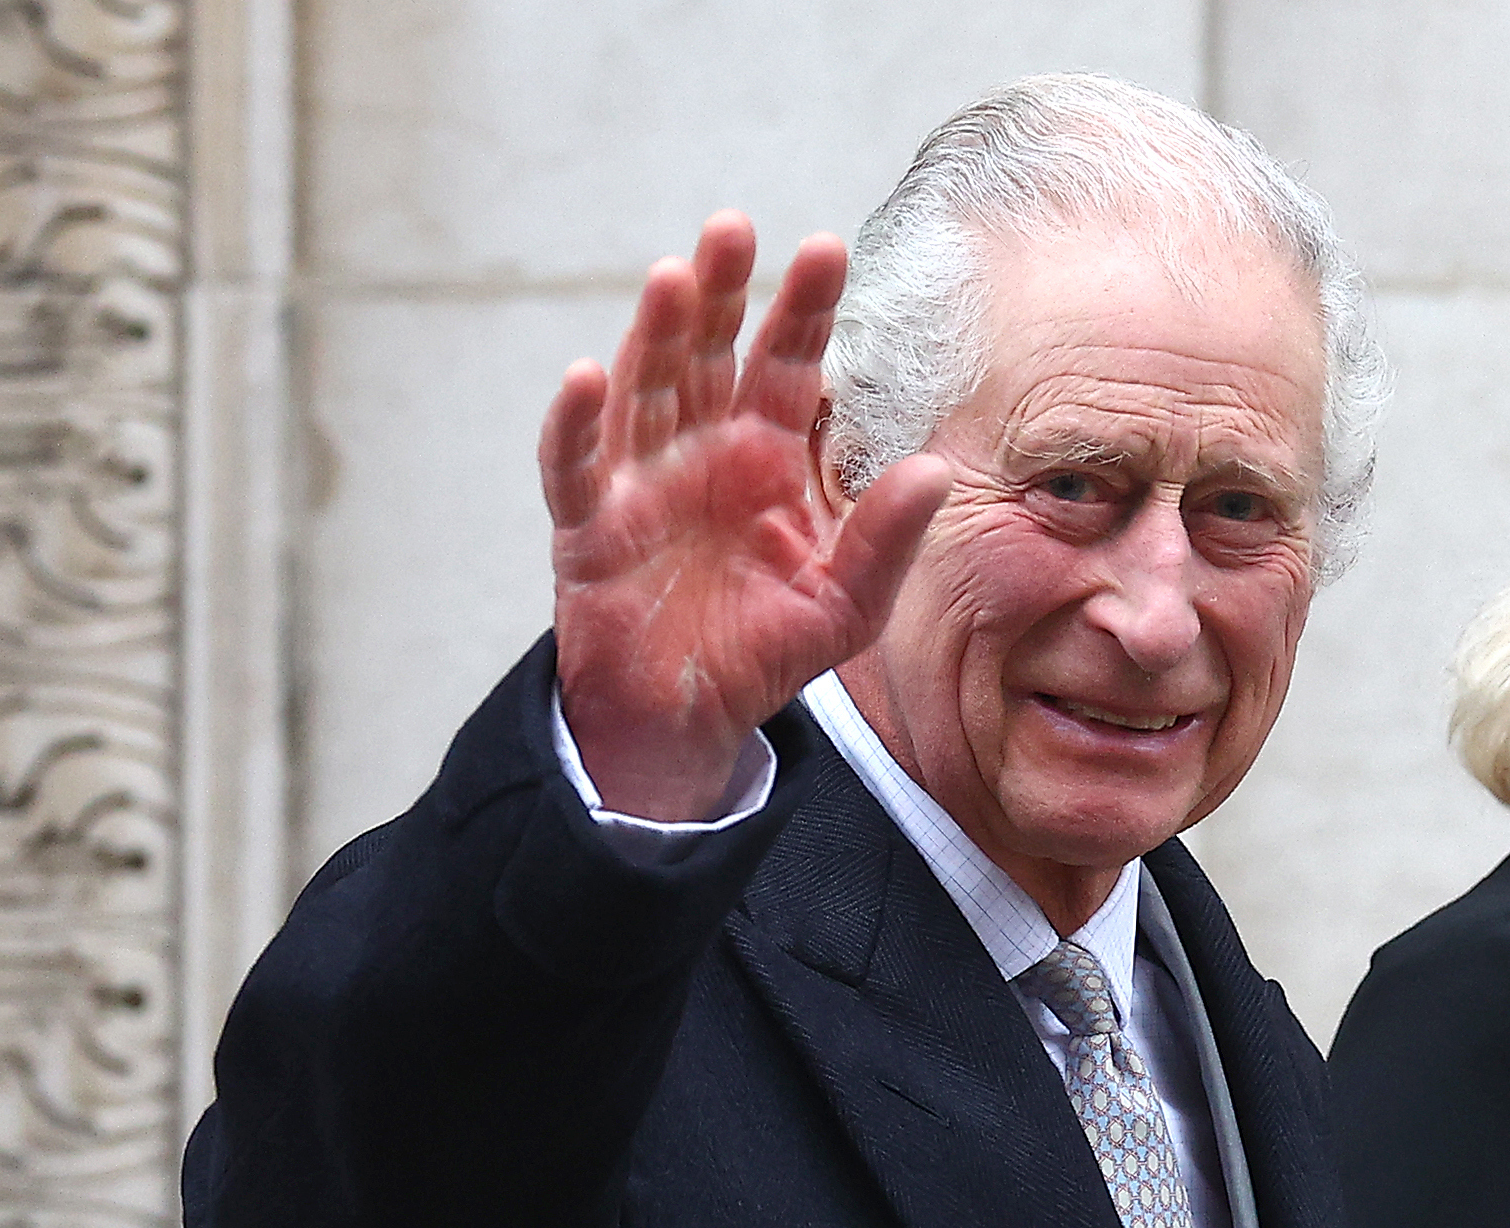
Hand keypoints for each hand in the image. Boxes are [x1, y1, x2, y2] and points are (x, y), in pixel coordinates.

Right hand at [541, 213, 951, 820]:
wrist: (689, 718)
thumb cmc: (765, 649)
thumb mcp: (847, 605)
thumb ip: (885, 539)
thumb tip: (934, 470)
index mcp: (767, 454)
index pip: (787, 364)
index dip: (802, 309)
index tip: (826, 248)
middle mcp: (702, 449)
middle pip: (708, 353)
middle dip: (721, 291)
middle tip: (735, 227)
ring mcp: (640, 481)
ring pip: (643, 390)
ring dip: (652, 334)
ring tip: (671, 277)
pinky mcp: (588, 528)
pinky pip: (575, 469)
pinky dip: (574, 425)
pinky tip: (584, 378)